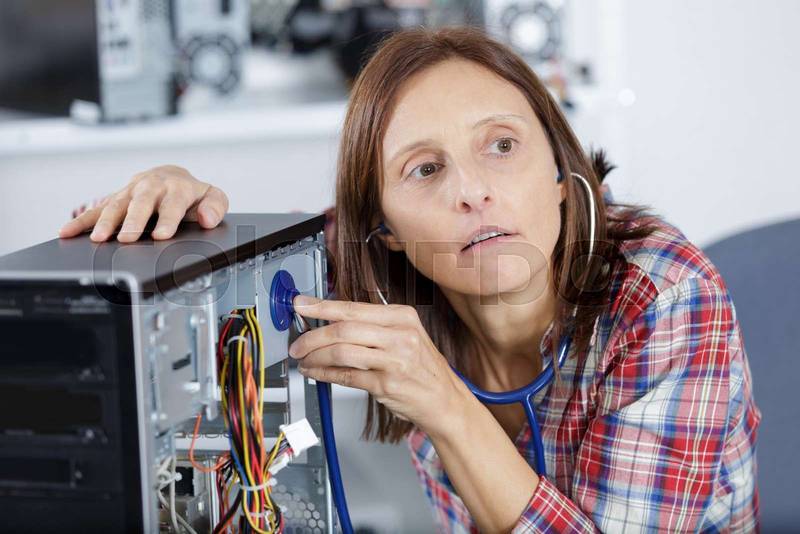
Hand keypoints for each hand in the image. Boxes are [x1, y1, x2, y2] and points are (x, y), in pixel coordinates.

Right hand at [58, 165, 228, 241]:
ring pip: (117, 204)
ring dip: (106, 221)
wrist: (172, 176)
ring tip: (98, 239)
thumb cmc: (193, 194)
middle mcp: (152, 186)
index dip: (168, 219)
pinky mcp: (116, 198)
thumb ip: (215, 206)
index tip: (162, 235)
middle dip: (133, 220)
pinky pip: (97, 209)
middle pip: (142, 202)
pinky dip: (82, 221)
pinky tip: (68, 232)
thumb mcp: (212, 196)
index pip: (173, 204)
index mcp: (177, 187)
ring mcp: (131, 191)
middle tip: (126, 238)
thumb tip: (207, 218)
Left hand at [287, 295, 467, 436]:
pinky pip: (346, 377)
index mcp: (402, 317)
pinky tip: (316, 373)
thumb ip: (373, 326)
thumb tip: (331, 320)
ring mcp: (394, 361)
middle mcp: (400, 336)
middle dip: (312, 336)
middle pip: (343, 329)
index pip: (353, 308)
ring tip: (304, 360)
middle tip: (297, 343)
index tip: (301, 304)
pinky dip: (324, 375)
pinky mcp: (386, 385)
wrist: (445, 400)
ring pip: (341, 352)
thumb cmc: (422, 368)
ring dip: (315, 357)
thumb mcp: (406, 336)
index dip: (321, 306)